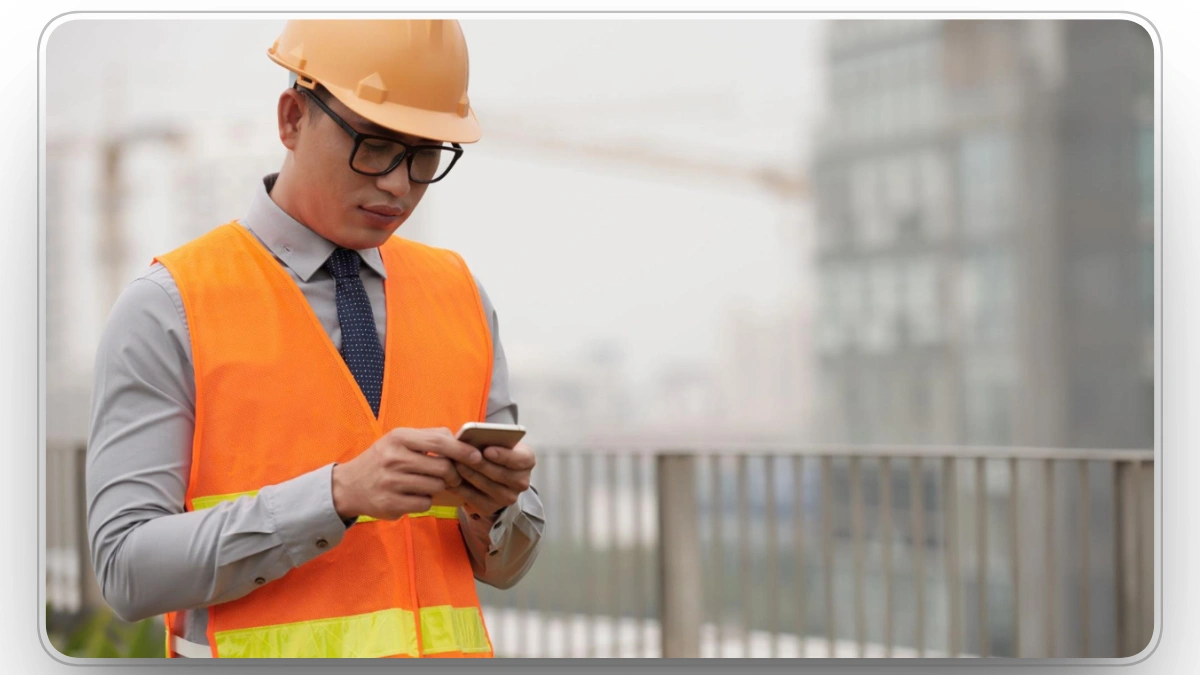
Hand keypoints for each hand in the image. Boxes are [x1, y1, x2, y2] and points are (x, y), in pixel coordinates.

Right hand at [331, 428, 483, 520]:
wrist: (348, 486)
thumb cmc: (381, 460)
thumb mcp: (398, 440)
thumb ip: (428, 438)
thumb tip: (460, 441)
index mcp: (399, 438)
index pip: (440, 441)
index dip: (463, 451)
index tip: (477, 457)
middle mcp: (394, 458)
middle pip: (443, 468)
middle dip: (453, 474)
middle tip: (451, 476)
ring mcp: (391, 482)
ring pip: (436, 487)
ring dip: (438, 488)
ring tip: (426, 484)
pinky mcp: (391, 504)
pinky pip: (424, 503)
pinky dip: (425, 501)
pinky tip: (412, 495)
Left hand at [449, 442, 536, 518]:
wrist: (493, 475)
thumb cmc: (494, 452)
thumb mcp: (498, 442)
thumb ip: (491, 439)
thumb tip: (473, 438)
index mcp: (527, 461)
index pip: (520, 459)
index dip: (504, 456)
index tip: (487, 450)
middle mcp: (521, 481)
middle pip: (500, 474)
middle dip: (478, 464)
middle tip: (461, 454)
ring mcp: (507, 497)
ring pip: (485, 485)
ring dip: (467, 474)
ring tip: (454, 463)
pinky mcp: (490, 508)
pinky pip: (472, 498)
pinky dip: (460, 487)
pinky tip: (450, 478)